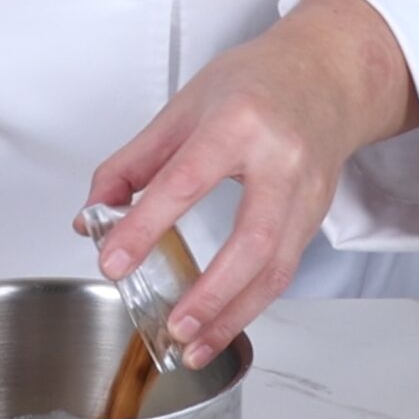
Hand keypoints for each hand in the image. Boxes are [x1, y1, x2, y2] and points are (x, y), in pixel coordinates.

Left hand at [76, 0, 418, 368]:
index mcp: (237, 123)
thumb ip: (132, 164)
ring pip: (277, 268)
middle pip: (252, 240)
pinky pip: (286, 269)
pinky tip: (222, 324)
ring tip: (193, 346)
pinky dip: (251, 303)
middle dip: (211, 294)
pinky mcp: (318, 213)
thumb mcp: (182, 108)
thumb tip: (93, 215)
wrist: (325, 71)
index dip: (145, 227)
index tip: (112, 261)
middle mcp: (282, 159)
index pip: (185, 183)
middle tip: (172, 327)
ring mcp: (308, 190)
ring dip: (234, 315)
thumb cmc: (253, 83)